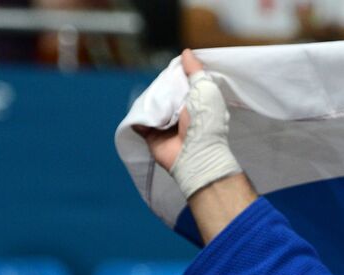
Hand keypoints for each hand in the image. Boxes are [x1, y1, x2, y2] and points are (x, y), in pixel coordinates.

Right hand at [132, 49, 241, 197]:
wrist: (195, 153)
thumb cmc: (205, 122)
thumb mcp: (205, 90)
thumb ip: (195, 71)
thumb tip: (186, 52)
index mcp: (194, 103)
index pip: (180, 84)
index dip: (175, 76)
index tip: (171, 68)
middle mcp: (179, 114)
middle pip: (163, 93)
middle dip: (160, 87)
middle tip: (160, 85)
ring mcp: (164, 125)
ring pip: (150, 105)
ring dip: (149, 100)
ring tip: (152, 98)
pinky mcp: (151, 135)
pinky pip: (139, 121)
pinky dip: (138, 116)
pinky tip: (141, 111)